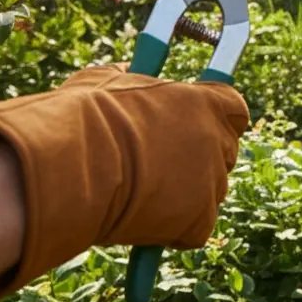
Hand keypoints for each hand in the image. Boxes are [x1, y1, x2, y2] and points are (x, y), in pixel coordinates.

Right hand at [0, 64, 249, 296]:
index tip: (198, 124)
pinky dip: (174, 229)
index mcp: (204, 102)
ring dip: (185, 194)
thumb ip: (132, 79)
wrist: (68, 166)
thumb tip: (128, 73)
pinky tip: (142, 220)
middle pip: (224, 151)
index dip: (215, 117)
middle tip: (163, 165)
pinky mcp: (198, 221)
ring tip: (140, 193)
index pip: (234, 108)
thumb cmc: (81, 119)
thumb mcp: (107, 82)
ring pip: (210, 191)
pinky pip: (196, 227)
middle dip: (199, 158)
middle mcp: (216, 140)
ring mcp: (211, 181)